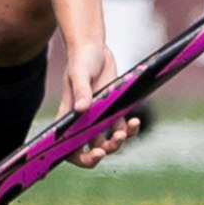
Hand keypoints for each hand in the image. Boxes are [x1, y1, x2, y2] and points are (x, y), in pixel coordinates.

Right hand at [57, 40, 139, 168]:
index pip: (69, 148)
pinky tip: (135, 121)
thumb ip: (80, 90)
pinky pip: (121, 128)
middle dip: (104, 150)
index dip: (80, 157)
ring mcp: (98, 118)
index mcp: (68, 118)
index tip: (96, 154)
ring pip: (108, 141)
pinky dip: (129, 129)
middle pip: (91, 149)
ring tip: (126, 130)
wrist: (94, 47)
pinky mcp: (112, 110)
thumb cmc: (80, 59)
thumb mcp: (79, 72)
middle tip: (115, 140)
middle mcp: (82, 122)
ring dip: (118, 141)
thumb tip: (81, 109)